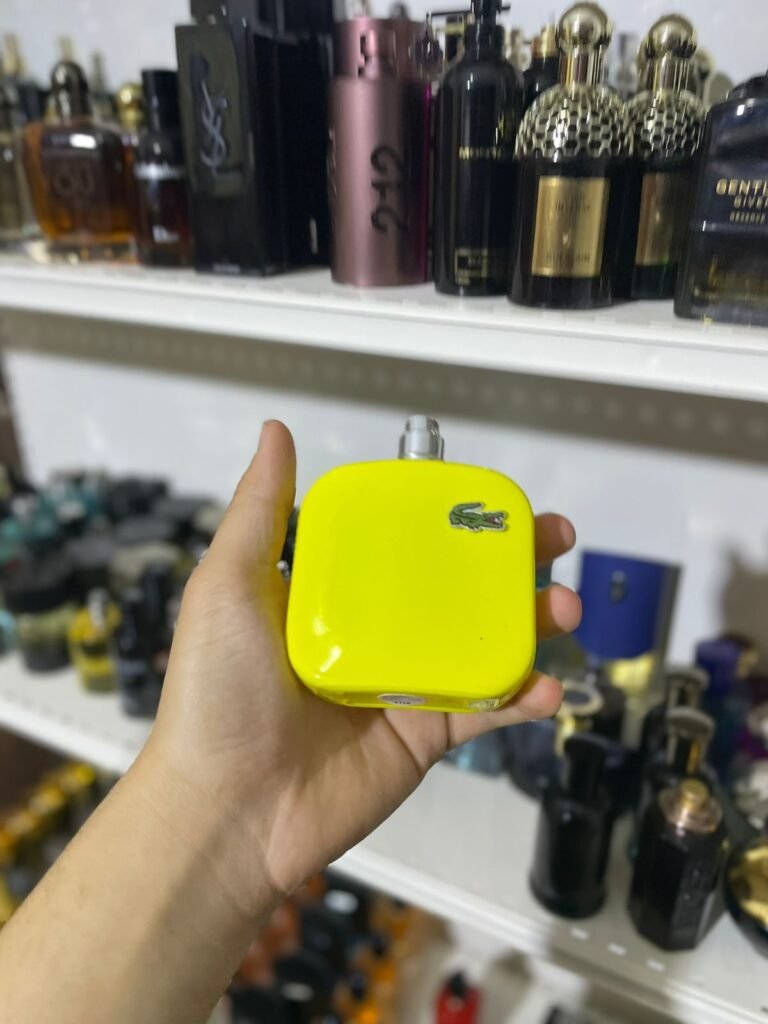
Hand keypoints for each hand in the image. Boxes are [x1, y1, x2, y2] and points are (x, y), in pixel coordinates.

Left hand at [146, 422, 580, 917]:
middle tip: (552, 539)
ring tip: (564, 607)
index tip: (488, 498)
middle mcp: (373, 632)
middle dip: (511, 561)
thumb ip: (261, 509)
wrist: (228, 809)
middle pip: (456, 587)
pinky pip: (485, 708)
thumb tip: (276, 431)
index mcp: (332, 594)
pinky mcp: (424, 736)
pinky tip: (546, 685)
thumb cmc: (217, 691)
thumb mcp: (229, 584)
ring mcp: (404, 684)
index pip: (402, 542)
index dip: (449, 517)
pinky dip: (523, 696)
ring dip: (532, 622)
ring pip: (483, 642)